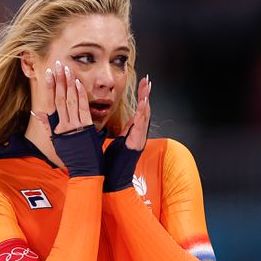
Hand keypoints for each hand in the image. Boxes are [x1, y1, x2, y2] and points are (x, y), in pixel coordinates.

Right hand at [30, 61, 102, 177]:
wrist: (84, 169)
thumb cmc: (71, 156)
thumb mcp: (56, 141)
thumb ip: (48, 125)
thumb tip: (36, 112)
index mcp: (56, 128)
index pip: (50, 103)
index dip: (49, 88)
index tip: (48, 73)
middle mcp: (64, 125)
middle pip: (59, 99)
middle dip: (58, 81)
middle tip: (58, 65)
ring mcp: (75, 126)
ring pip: (70, 101)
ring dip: (68, 84)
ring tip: (66, 69)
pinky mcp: (87, 127)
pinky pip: (83, 108)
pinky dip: (80, 95)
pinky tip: (78, 84)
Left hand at [103, 74, 151, 191]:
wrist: (114, 181)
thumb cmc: (112, 164)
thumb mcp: (116, 142)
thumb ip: (121, 131)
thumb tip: (123, 122)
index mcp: (132, 133)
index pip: (138, 111)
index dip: (141, 97)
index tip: (142, 83)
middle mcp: (138, 135)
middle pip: (144, 110)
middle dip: (146, 94)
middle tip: (148, 79)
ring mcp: (138, 139)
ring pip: (144, 116)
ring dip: (146, 100)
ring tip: (148, 86)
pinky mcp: (136, 144)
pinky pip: (140, 127)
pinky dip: (143, 115)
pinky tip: (144, 104)